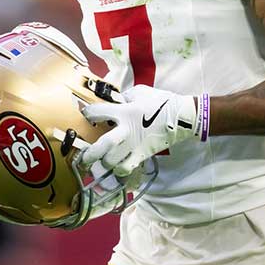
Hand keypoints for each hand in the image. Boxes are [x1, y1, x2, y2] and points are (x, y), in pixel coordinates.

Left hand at [80, 85, 199, 175]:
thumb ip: (123, 97)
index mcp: (125, 112)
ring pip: (112, 162)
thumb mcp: (139, 93)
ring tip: (101, 161)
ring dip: (104, 162)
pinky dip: (119, 171)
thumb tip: (113, 101)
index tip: (86, 114)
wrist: (182, 117)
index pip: (98, 113)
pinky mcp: (142, 155)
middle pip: (102, 146)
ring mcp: (134, 146)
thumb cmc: (161, 102)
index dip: (88, 113)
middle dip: (89, 154)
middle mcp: (127, 131)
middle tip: (82, 157)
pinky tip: (117, 167)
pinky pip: (126, 169)